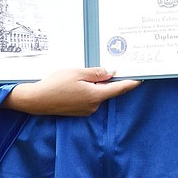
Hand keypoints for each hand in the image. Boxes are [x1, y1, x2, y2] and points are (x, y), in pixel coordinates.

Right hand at [1, 67, 140, 115]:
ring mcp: (86, 110)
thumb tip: (111, 73)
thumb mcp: (77, 73)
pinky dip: (89, 89)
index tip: (141, 78)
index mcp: (95, 95)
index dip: (131, 83)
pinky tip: (79, 82)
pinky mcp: (79, 110)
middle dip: (111, 80)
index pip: (119, 89)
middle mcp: (93, 105)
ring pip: (98, 94)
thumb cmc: (55, 84)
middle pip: (108, 91)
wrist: (36, 100)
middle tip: (113, 66)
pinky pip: (90, 98)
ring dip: (97, 84)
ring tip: (86, 73)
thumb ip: (96, 73)